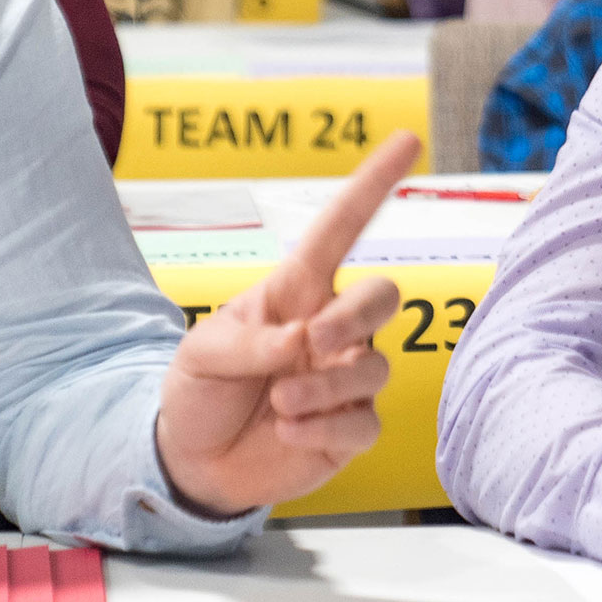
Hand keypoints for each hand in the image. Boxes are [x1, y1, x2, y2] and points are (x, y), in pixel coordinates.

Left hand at [154, 134, 414, 515]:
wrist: (192, 460)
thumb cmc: (200, 389)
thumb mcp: (202, 352)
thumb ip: (249, 341)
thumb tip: (301, 342)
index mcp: (296, 292)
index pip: (341, 228)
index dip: (374, 184)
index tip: (408, 141)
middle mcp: (330, 329)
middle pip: (382, 295)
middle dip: (355, 315)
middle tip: (311, 343)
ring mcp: (344, 379)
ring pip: (374, 366)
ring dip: (325, 386)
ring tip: (280, 403)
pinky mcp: (350, 429)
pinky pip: (364, 422)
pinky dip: (325, 427)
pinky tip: (287, 431)